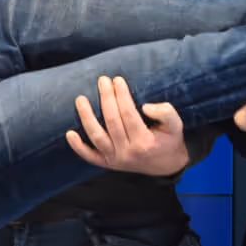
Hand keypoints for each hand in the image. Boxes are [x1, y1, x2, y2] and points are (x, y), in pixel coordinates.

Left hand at [65, 76, 188, 175]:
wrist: (166, 166)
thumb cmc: (169, 141)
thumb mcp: (176, 126)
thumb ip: (166, 113)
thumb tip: (145, 106)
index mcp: (144, 142)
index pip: (128, 114)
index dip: (122, 95)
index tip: (117, 80)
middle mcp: (127, 152)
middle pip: (112, 121)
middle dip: (106, 98)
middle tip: (102, 80)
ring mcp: (115, 159)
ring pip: (97, 137)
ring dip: (87, 117)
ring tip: (80, 99)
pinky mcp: (107, 164)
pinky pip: (89, 157)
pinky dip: (78, 147)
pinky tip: (70, 133)